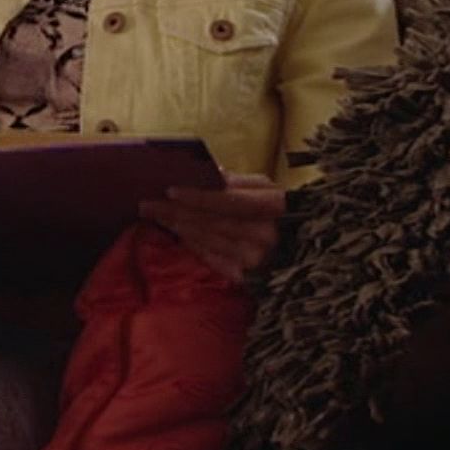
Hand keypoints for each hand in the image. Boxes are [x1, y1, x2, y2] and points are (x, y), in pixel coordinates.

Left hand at [137, 173, 285, 282]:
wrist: (301, 247)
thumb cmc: (277, 210)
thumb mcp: (264, 189)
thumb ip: (235, 182)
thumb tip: (206, 173)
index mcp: (273, 205)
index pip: (229, 201)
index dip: (199, 197)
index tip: (169, 190)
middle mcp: (266, 235)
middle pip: (212, 222)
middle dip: (176, 212)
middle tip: (147, 203)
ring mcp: (256, 260)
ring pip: (208, 240)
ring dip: (177, 227)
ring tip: (154, 214)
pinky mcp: (246, 277)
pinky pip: (211, 257)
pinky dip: (191, 243)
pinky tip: (176, 232)